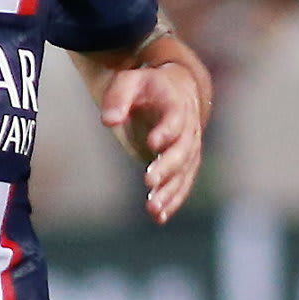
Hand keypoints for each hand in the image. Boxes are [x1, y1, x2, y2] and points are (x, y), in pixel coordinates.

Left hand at [101, 57, 206, 221]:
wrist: (175, 92)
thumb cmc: (147, 87)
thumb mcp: (129, 82)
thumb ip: (118, 98)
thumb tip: (108, 121)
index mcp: (177, 105)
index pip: (176, 118)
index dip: (167, 131)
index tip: (153, 144)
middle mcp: (188, 129)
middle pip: (182, 151)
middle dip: (167, 167)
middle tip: (149, 181)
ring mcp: (189, 149)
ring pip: (184, 173)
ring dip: (170, 191)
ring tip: (153, 209)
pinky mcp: (185, 165)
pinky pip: (182, 185)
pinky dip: (172, 200)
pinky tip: (159, 217)